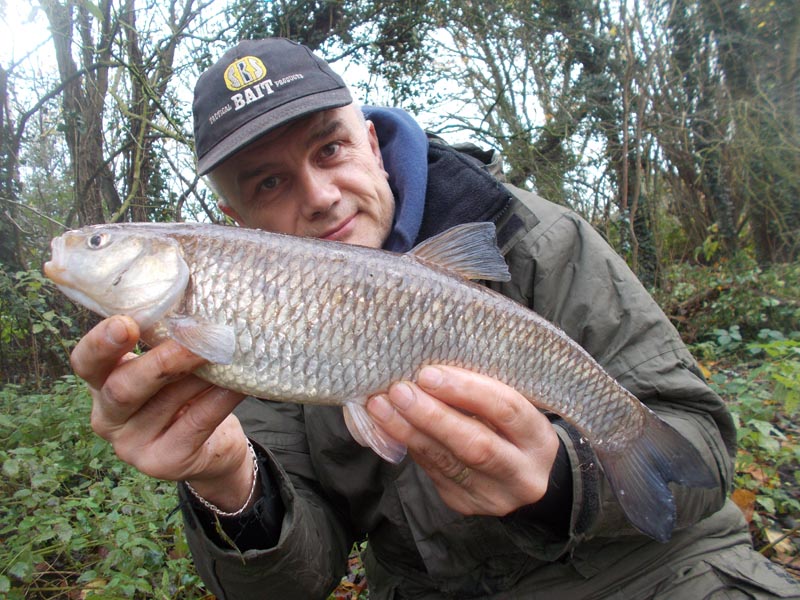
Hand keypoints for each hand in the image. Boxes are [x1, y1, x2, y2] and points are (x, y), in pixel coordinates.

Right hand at [70, 315, 252, 511]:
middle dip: (163, 360)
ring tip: (228, 352)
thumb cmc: (184, 394)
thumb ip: (165, 344)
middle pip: (123, 388)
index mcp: (101, 385)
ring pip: (167, 402)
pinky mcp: (165, 462)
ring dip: (202, 374)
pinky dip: (220, 398)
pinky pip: (197, 422)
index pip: (85, 363)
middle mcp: (108, 418)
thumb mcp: (165, 369)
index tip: (126, 323)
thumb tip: (195, 311)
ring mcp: (133, 446)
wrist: (210, 448)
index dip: (100, 343)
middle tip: (199, 337)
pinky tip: (238, 384)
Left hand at [366, 366, 558, 515]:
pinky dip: (409, 445)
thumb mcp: (511, 407)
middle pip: (475, 444)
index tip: (428, 374)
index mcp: (539, 439)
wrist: (522, 476)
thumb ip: (481, 391)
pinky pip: (432, 472)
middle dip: (432, 416)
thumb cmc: (510, 427)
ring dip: (408, 431)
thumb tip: (428, 370)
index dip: (465, 390)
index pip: (505, 409)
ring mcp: (494, 496)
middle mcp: (522, 473)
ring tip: (380, 406)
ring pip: (446, 462)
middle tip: (399, 391)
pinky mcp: (466, 505)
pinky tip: (387, 426)